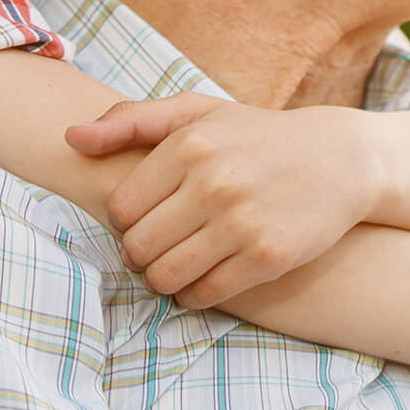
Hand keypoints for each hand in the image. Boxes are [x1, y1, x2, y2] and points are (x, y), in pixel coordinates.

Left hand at [64, 93, 370, 307]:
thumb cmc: (257, 137)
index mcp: (191, 145)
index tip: (149, 216)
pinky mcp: (267, 257)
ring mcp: (242, 222)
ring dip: (163, 279)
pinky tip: (205, 277)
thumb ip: (132, 120)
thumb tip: (70, 136)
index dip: (128, 220)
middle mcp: (214, 182)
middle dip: (141, 253)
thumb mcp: (199, 114)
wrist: (340, 159)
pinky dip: (194, 294)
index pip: (121, 208)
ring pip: (165, 277)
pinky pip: (203, 295)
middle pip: (138, 247)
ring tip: (177, 264)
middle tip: (160, 245)